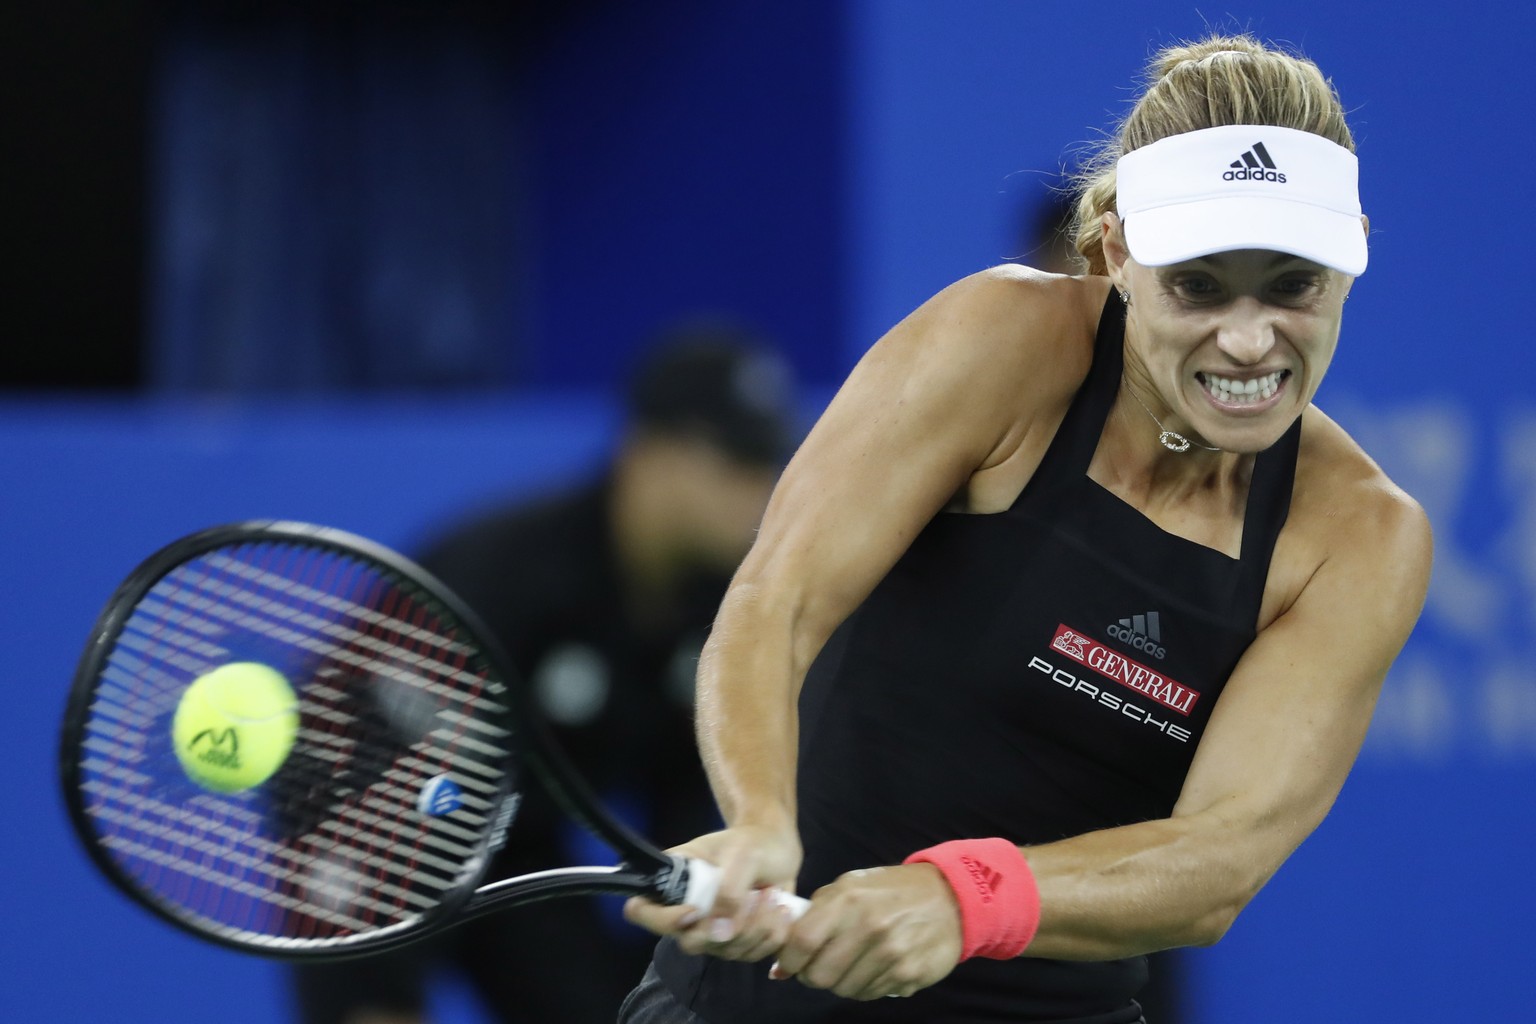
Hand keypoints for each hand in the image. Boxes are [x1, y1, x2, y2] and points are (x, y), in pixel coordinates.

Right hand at [623, 824, 802, 962]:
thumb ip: (728, 890)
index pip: (641, 910)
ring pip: (726, 950)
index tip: (694, 911)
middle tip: (754, 896)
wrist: (778, 850)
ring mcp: (711, 932)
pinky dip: (771, 933)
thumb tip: (721, 931)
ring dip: (757, 925)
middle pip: (689, 943)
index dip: (662, 919)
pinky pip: (752, 954)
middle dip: (728, 925)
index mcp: (673, 881)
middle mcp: (686, 913)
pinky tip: (778, 909)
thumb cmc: (752, 843)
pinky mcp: (738, 944)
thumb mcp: (741, 854)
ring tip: (770, 894)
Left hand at [769, 862, 962, 1000]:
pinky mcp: (908, 974)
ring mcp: (890, 953)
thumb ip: (814, 915)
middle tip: (819, 967)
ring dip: (840, 983)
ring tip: (850, 964)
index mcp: (848, 899)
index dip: (788, 960)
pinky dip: (864, 986)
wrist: (949, 897)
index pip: (802, 942)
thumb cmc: (890, 890)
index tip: (788, 964)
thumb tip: (779, 964)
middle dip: (812, 977)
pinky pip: (870, 994)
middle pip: (819, 975)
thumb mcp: (850, 885)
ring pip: (844, 989)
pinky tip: (873, 968)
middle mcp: (869, 926)